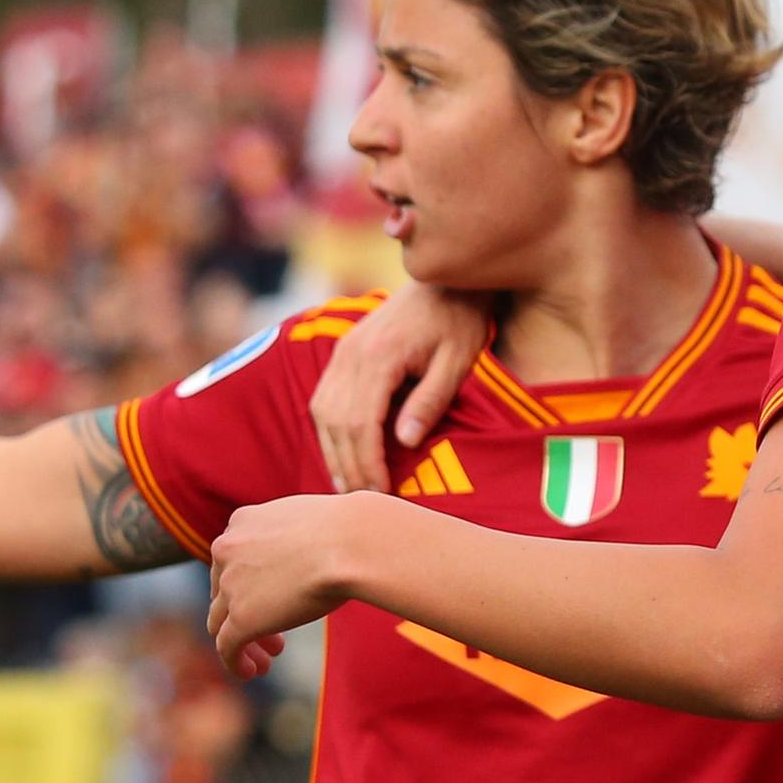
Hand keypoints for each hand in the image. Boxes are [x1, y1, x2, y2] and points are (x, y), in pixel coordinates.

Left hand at [208, 495, 379, 672]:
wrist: (351, 543)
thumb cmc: (349, 532)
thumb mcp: (312, 524)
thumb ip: (296, 539)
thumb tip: (315, 552)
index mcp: (243, 521)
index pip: (233, 558)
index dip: (250, 583)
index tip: (275, 597)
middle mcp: (227, 550)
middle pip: (224, 591)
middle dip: (245, 611)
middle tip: (276, 633)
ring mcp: (230, 585)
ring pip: (222, 622)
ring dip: (242, 640)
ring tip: (267, 659)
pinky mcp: (240, 618)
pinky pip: (227, 646)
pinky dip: (235, 662)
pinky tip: (252, 673)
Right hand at [310, 286, 493, 493]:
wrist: (445, 281)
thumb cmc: (459, 321)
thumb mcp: (458, 361)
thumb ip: (431, 400)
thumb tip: (404, 443)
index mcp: (378, 356)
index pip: (361, 422)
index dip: (367, 463)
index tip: (381, 494)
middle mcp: (350, 354)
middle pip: (337, 422)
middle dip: (348, 466)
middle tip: (362, 502)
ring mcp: (341, 352)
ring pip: (323, 413)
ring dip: (333, 452)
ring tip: (346, 489)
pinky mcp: (342, 353)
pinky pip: (324, 399)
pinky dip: (329, 431)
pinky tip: (340, 455)